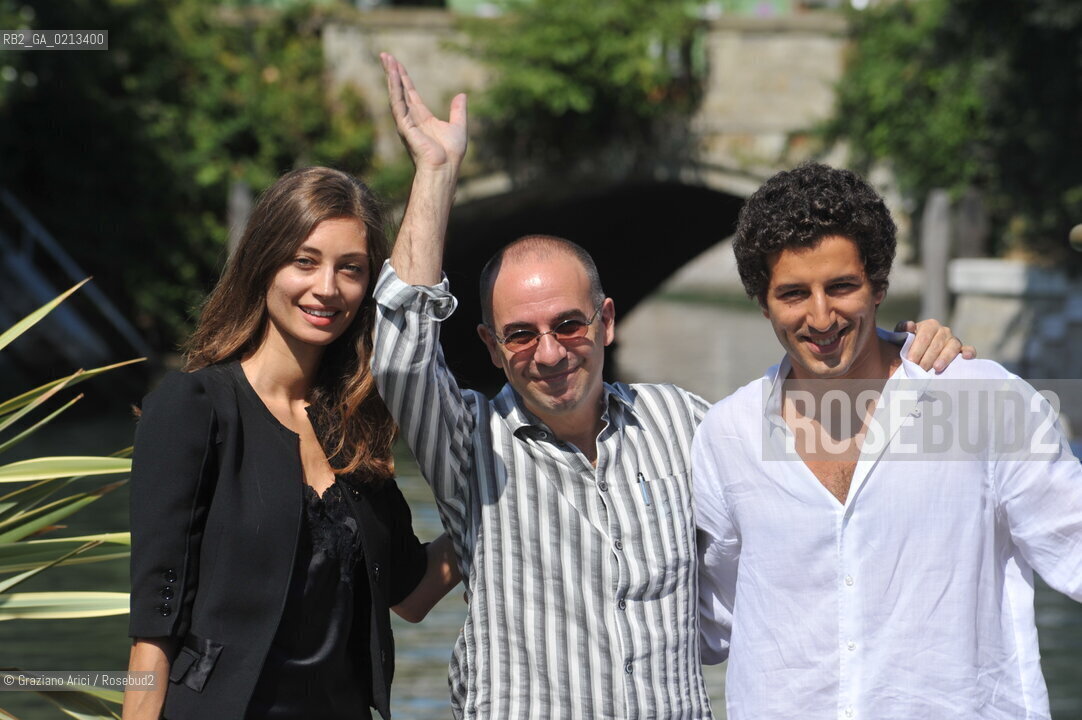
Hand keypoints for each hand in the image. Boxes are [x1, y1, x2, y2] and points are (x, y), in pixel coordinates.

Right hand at [381, 52, 466, 172]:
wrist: (445, 168)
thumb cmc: (451, 154)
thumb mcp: (458, 126)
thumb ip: (458, 110)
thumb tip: (462, 95)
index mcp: (422, 117)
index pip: (410, 93)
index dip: (404, 78)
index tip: (397, 63)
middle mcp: (411, 118)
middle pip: (399, 90)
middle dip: (393, 72)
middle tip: (385, 55)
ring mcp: (406, 122)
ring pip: (396, 94)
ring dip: (391, 76)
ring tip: (387, 59)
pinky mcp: (404, 126)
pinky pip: (398, 104)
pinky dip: (395, 89)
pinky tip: (393, 75)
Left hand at [896, 319, 976, 373]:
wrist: (918, 354)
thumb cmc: (909, 345)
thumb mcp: (902, 337)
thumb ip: (902, 330)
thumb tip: (910, 325)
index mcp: (929, 325)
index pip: (924, 337)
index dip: (917, 349)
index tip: (910, 361)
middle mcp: (944, 331)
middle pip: (936, 344)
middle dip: (927, 358)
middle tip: (919, 369)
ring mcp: (954, 340)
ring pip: (952, 347)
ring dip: (945, 358)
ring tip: (937, 368)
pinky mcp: (962, 350)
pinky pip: (969, 349)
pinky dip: (969, 352)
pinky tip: (966, 357)